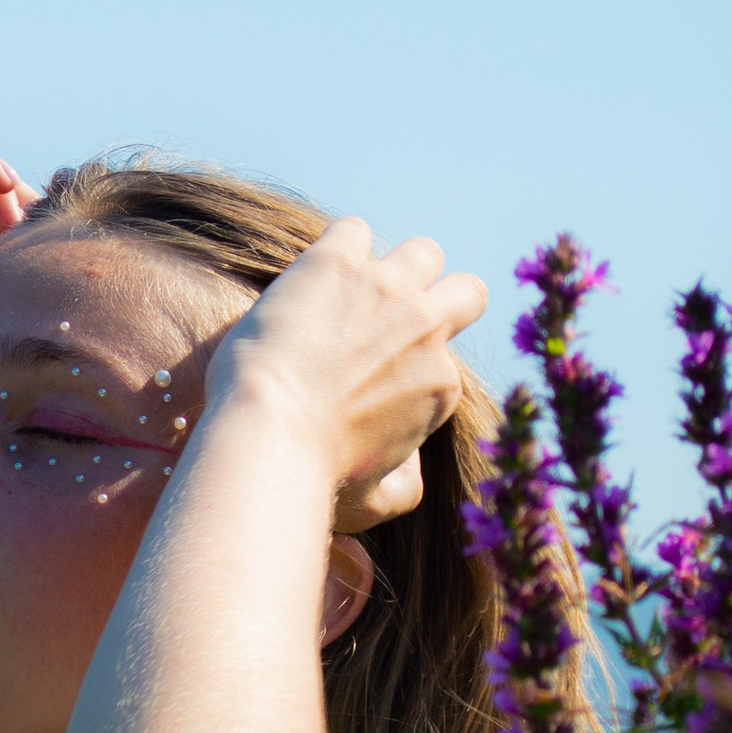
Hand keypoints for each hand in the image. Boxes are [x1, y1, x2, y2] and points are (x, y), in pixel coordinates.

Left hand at [204, 218, 485, 527]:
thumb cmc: (315, 479)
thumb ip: (407, 484)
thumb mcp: (377, 503)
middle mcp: (426, 329)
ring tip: (349, 293)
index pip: (444, 360)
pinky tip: (310, 277)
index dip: (410, 366)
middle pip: (465, 291)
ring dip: (393, 267)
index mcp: (441, 384)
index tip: (368, 380)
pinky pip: (355, 230)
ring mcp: (386, 289)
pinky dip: (338, 247)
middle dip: (436, 300)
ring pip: (422, 252)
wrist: (267, 437)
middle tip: (387, 323)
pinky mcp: (337, 261)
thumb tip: (413, 464)